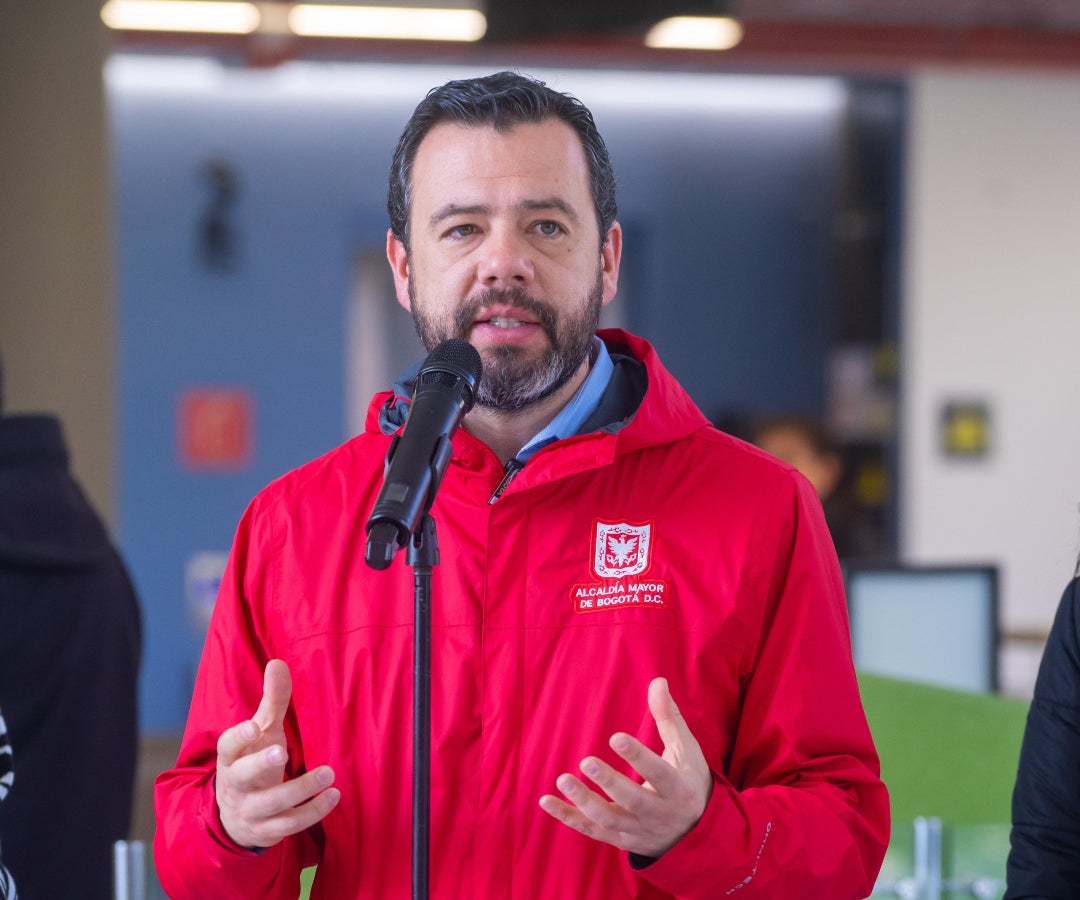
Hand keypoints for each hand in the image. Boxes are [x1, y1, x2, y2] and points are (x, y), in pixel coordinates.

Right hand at [215, 659, 339, 849]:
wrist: (236, 815)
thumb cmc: (253, 761)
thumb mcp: (262, 732)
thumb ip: (272, 700)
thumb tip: (278, 662)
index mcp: (231, 759)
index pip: (227, 747)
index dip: (239, 738)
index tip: (254, 727)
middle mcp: (236, 786)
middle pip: (243, 777)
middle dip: (261, 765)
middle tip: (281, 753)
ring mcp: (251, 810)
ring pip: (272, 804)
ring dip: (301, 789)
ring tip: (329, 773)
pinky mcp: (269, 830)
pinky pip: (290, 824)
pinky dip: (313, 811)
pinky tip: (333, 795)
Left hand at [539, 677, 712, 858]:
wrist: (696, 831)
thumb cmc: (688, 779)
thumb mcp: (686, 748)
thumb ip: (669, 717)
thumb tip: (658, 681)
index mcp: (679, 789)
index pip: (659, 773)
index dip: (638, 757)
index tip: (616, 738)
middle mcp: (660, 814)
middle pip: (633, 801)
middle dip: (610, 783)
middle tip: (587, 762)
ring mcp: (639, 830)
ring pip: (610, 820)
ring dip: (584, 802)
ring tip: (563, 779)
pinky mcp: (621, 840)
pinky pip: (592, 831)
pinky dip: (569, 818)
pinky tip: (546, 801)